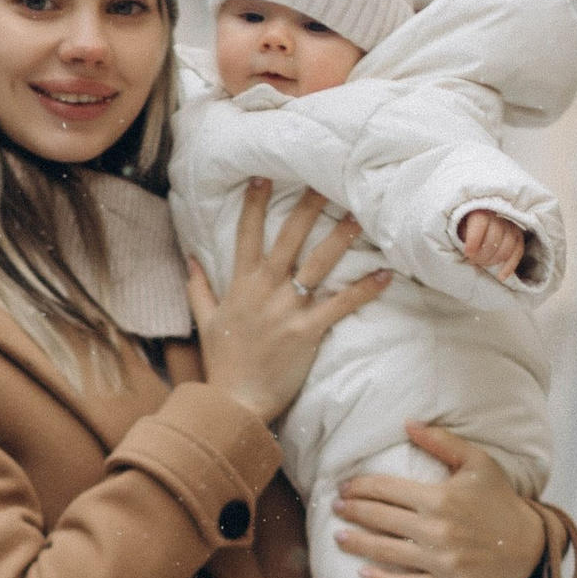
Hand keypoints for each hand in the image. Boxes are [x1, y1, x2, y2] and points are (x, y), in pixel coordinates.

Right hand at [186, 182, 390, 426]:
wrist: (234, 402)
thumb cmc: (222, 363)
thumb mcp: (205, 321)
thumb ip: (198, 287)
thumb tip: (190, 257)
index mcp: (241, 284)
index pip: (247, 234)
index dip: (255, 204)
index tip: (264, 176)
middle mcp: (265, 290)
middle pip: (289, 238)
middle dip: (308, 207)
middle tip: (326, 180)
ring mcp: (287, 309)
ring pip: (318, 264)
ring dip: (341, 238)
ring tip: (360, 215)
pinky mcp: (308, 331)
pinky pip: (340, 304)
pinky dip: (364, 290)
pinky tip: (386, 275)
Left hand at [332, 423, 547, 577]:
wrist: (527, 544)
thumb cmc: (499, 499)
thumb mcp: (477, 462)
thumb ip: (441, 441)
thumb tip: (407, 422)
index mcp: (439, 497)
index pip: (386, 490)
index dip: (360, 487)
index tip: (344, 488)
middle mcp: (436, 530)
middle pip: (379, 519)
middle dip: (352, 512)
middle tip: (335, 508)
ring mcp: (440, 560)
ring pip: (385, 552)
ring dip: (357, 544)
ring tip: (338, 538)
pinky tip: (363, 574)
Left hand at [457, 209, 526, 281]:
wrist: (478, 225)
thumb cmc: (466, 228)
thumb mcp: (458, 229)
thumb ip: (462, 237)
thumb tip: (468, 253)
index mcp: (480, 211)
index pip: (481, 222)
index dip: (474, 239)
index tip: (468, 253)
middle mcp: (498, 216)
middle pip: (495, 236)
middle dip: (483, 253)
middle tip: (474, 261)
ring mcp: (511, 225)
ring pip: (508, 245)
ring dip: (495, 259)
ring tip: (483, 264)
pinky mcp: (518, 236)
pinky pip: (518, 251)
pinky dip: (510, 265)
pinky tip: (501, 276)